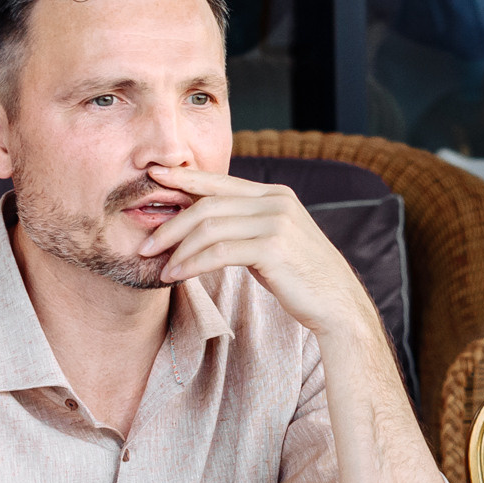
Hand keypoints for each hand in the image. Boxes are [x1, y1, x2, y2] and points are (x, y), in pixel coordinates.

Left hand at [135, 165, 371, 337]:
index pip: (220, 182)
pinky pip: (219, 252)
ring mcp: (277, 222)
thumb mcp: (273, 240)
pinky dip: (192, 264)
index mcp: (275, 195)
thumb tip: (204, 223)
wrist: (337, 304)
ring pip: (210, 228)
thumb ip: (246, 224)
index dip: (185, 179)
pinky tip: (177, 276)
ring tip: (159, 266)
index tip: (154, 179)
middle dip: (171, 225)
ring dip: (178, 249)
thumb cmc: (301, 277)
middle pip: (208, 204)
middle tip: (146, 245)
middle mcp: (277, 202)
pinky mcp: (273, 248)